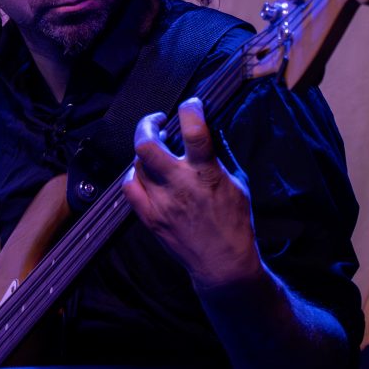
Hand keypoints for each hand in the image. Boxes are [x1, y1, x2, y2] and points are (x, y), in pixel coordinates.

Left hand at [122, 97, 261, 287]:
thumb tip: (209, 126)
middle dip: (147, 123)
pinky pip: (130, 187)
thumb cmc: (235, 221)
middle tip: (158, 121)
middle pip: (147, 145)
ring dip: (146, 151)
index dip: (190, 109)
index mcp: (206, 174)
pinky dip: (135, 174)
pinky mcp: (149, 217)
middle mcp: (179, 185)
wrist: (222, 263)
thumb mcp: (239, 181)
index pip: (194, 132)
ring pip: (137, 164)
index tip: (192, 104)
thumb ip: (220, 154)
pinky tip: (145, 172)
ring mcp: (160, 202)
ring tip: (158, 150)